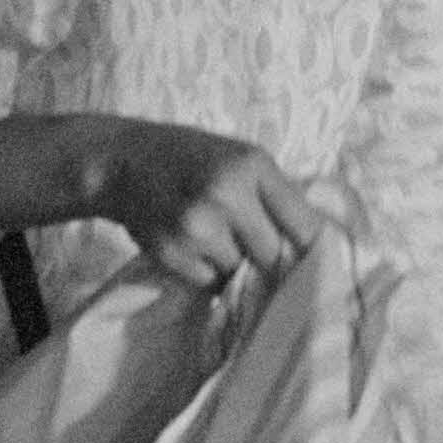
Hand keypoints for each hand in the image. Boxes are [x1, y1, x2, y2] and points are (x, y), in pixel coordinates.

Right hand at [85, 120, 322, 289]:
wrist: (124, 162)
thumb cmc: (194, 159)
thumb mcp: (242, 159)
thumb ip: (277, 197)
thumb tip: (318, 249)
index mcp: (253, 166)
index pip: (305, 225)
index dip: (312, 250)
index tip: (315, 264)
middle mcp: (227, 195)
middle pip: (275, 256)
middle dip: (270, 258)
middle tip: (257, 249)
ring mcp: (197, 227)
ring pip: (241, 272)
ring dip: (235, 265)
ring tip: (216, 238)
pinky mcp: (172, 252)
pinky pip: (210, 282)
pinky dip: (207, 273)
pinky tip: (193, 247)